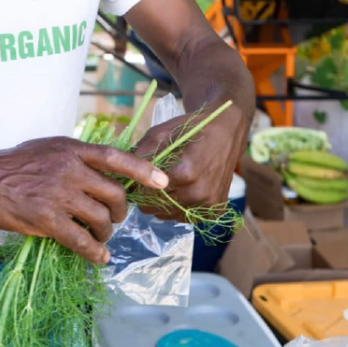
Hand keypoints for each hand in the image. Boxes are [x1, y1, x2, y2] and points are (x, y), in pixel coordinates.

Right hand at [0, 137, 168, 265]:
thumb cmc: (9, 165)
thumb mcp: (46, 149)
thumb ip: (73, 158)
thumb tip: (98, 172)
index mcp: (70, 148)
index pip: (115, 156)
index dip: (142, 170)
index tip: (163, 182)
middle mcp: (68, 168)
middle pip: (114, 195)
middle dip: (120, 213)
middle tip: (114, 220)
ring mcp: (58, 193)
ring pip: (100, 220)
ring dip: (105, 234)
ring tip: (99, 238)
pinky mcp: (46, 218)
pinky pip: (81, 240)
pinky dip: (94, 252)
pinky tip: (97, 257)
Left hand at [131, 102, 248, 220]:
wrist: (226, 131)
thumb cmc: (191, 128)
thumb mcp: (160, 132)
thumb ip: (140, 153)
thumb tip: (121, 173)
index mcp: (186, 172)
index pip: (147, 192)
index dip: (136, 185)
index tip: (133, 177)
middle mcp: (199, 192)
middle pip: (156, 206)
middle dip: (146, 196)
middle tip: (145, 182)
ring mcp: (209, 203)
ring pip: (169, 215)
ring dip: (161, 204)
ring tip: (162, 184)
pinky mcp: (216, 209)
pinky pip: (186, 217)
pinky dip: (178, 208)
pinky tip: (179, 190)